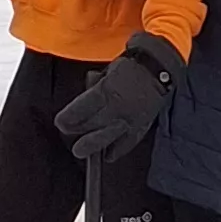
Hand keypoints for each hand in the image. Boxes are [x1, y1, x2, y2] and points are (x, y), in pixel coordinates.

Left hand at [54, 34, 181, 161]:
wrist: (159, 66)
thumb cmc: (130, 66)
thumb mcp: (107, 72)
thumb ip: (94, 88)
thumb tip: (82, 102)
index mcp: (106, 91)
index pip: (81, 110)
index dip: (68, 119)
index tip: (61, 123)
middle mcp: (117, 108)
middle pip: (91, 125)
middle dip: (77, 131)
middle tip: (69, 133)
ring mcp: (130, 119)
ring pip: (107, 138)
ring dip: (93, 145)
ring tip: (82, 149)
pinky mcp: (142, 126)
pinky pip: (127, 143)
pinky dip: (116, 151)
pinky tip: (108, 155)